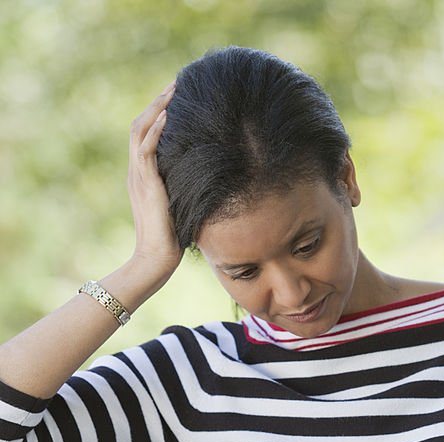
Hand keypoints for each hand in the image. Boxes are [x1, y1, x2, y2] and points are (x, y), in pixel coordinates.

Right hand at [127, 82, 181, 278]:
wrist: (156, 258)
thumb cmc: (173, 240)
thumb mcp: (181, 207)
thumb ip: (186, 190)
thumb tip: (210, 181)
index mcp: (143, 176)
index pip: (146, 135)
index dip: (159, 114)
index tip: (177, 99)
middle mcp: (136, 171)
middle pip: (140, 124)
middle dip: (158, 102)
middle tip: (176, 83)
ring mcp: (138, 176)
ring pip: (140, 129)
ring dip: (157, 107)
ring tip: (173, 89)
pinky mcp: (145, 183)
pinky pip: (146, 147)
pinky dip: (156, 128)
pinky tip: (169, 114)